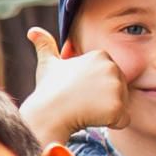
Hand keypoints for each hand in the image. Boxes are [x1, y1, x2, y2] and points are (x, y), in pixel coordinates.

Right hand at [23, 26, 130, 140]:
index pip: (110, 79)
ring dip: (106, 112)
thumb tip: (32, 31)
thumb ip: (45, 46)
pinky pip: (123, 120)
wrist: (48, 113)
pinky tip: (92, 118)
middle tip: (81, 101)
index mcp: (101, 56)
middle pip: (120, 91)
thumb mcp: (48, 64)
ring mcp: (116, 86)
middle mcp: (112, 67)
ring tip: (86, 109)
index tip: (78, 90)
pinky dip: (110, 123)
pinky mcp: (118, 106)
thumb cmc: (48, 90)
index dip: (95, 89)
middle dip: (103, 100)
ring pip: (121, 105)